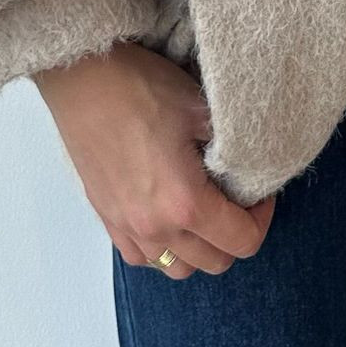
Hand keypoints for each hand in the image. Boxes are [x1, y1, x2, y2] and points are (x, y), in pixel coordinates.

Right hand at [33, 43, 274, 278]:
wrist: (83, 79)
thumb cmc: (142, 88)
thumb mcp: (200, 109)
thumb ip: (229, 148)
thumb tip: (247, 166)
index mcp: (186, 204)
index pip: (242, 242)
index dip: (262, 218)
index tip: (260, 191)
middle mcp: (156, 228)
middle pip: (214, 263)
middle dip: (235, 235)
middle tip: (235, 198)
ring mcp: (127, 228)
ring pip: (177, 267)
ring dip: (199, 248)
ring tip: (203, 209)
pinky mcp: (107, 219)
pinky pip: (142, 257)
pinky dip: (162, 247)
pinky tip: (167, 215)